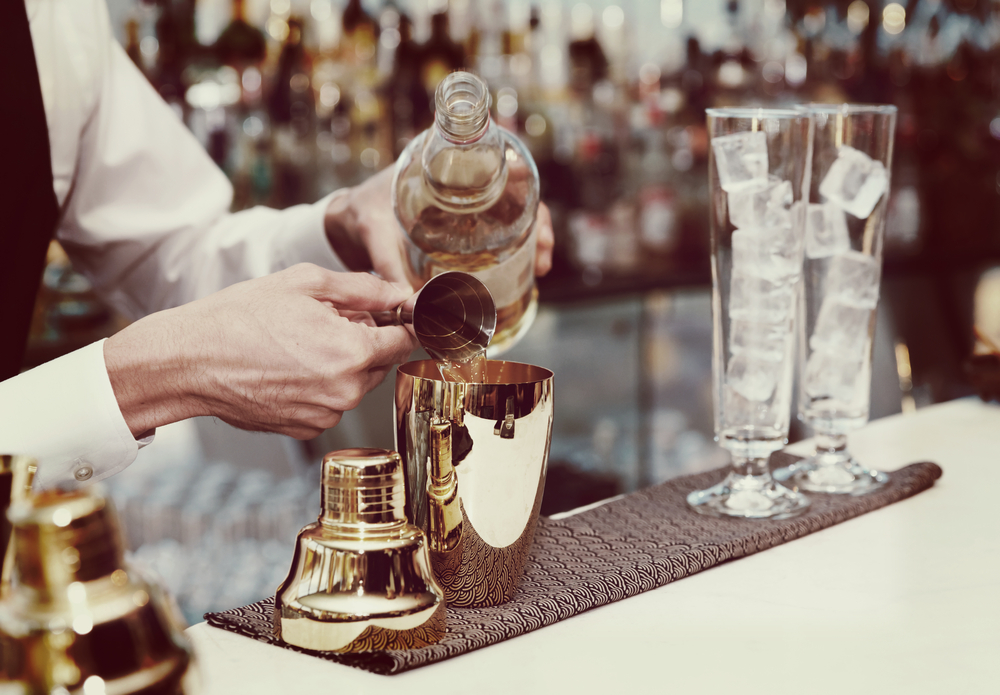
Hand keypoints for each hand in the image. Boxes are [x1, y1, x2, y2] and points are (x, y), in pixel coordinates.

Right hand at [104, 264, 417, 439]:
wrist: (190, 361)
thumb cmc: (240, 317)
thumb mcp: (305, 283)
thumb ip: (363, 289)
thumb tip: (399, 293)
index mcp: (352, 352)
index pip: (406, 341)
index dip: (402, 324)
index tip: (394, 316)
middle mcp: (345, 390)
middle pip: (381, 363)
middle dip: (365, 342)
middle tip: (327, 322)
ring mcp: (326, 414)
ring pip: (356, 384)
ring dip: (342, 365)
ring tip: (300, 344)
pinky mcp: (307, 428)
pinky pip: (331, 403)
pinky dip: (320, 386)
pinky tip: (289, 368)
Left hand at [324, 166, 554, 287]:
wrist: (342, 222)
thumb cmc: (358, 214)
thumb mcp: (373, 233)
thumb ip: (389, 268)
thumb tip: (413, 306)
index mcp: (445, 173)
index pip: (499, 171)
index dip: (526, 194)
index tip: (537, 222)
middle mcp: (461, 191)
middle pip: (515, 199)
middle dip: (538, 226)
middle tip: (544, 256)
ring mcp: (462, 216)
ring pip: (509, 223)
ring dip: (529, 245)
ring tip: (539, 270)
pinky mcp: (456, 239)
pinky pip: (493, 244)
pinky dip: (509, 260)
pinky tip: (519, 279)